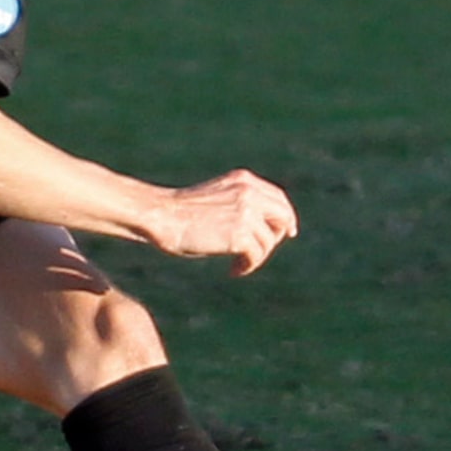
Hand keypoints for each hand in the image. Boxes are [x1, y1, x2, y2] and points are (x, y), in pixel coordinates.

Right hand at [149, 170, 298, 275]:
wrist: (162, 216)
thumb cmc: (182, 212)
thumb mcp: (217, 199)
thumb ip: (240, 205)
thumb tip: (263, 230)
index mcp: (243, 180)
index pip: (278, 198)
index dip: (286, 216)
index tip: (288, 233)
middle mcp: (249, 193)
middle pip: (283, 217)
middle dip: (278, 237)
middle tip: (261, 253)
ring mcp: (247, 212)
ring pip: (269, 242)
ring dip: (255, 257)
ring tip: (237, 265)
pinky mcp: (240, 234)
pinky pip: (257, 255)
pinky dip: (248, 266)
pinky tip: (234, 271)